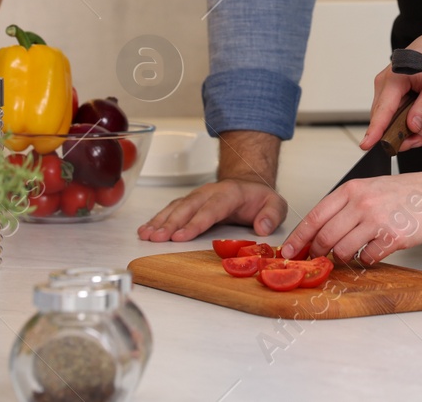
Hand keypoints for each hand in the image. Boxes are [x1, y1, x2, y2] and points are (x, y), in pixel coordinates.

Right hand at [137, 178, 287, 242]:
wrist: (249, 184)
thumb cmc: (260, 198)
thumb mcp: (276, 204)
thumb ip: (272, 215)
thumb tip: (262, 228)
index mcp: (230, 193)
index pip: (211, 209)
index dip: (195, 223)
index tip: (181, 236)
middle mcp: (210, 192)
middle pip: (187, 208)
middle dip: (170, 223)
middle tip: (156, 238)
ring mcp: (198, 196)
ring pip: (176, 207)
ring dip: (160, 221)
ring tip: (146, 235)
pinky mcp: (190, 202)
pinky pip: (171, 209)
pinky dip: (158, 219)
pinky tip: (145, 230)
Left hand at [279, 171, 421, 264]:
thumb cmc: (403, 193)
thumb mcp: (368, 188)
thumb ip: (345, 205)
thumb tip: (319, 230)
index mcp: (352, 189)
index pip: (316, 215)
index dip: (299, 236)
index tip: (289, 250)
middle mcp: (362, 203)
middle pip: (325, 236)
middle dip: (317, 252)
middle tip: (317, 258)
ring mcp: (377, 220)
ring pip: (343, 250)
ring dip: (342, 258)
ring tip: (350, 253)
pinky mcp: (392, 237)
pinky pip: (367, 258)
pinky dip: (366, 260)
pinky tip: (373, 251)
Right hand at [362, 23, 421, 153]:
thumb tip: (413, 127)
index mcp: (393, 80)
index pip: (383, 112)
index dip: (375, 131)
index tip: (366, 145)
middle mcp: (384, 86)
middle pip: (388, 123)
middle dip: (413, 131)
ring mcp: (386, 91)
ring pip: (395, 122)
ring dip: (419, 125)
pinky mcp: (392, 95)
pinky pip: (399, 116)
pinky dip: (416, 119)